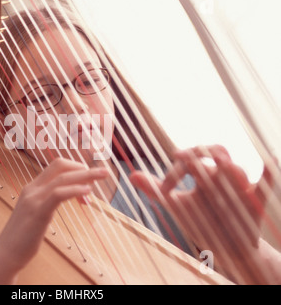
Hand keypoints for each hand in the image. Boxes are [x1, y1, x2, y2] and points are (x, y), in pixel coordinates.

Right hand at [0, 158, 107, 283]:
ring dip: (86, 175)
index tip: (89, 178)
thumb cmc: (23, 237)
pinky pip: (59, 194)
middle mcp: (32, 189)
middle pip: (61, 166)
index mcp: (33, 187)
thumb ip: (48, 202)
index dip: (75, 166)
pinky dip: (75, 190)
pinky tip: (87, 193)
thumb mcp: (36, 213)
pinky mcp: (38, 212)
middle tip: (103, 172)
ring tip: (102, 176)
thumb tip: (65, 196)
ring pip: (63, 178)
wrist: (5, 253)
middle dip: (84, 167)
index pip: (56, 166)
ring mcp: (34, 199)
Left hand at [130, 145, 272, 280]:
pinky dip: (270, 172)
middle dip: (200, 152)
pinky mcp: (253, 203)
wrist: (226, 247)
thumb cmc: (201, 220)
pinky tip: (271, 158)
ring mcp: (237, 188)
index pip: (190, 160)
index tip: (165, 190)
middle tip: (182, 158)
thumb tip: (131, 174)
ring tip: (222, 165)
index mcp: (203, 175)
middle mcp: (220, 176)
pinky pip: (265, 184)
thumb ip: (156, 189)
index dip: (175, 170)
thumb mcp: (177, 205)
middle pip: (215, 151)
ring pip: (237, 170)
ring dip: (228, 167)